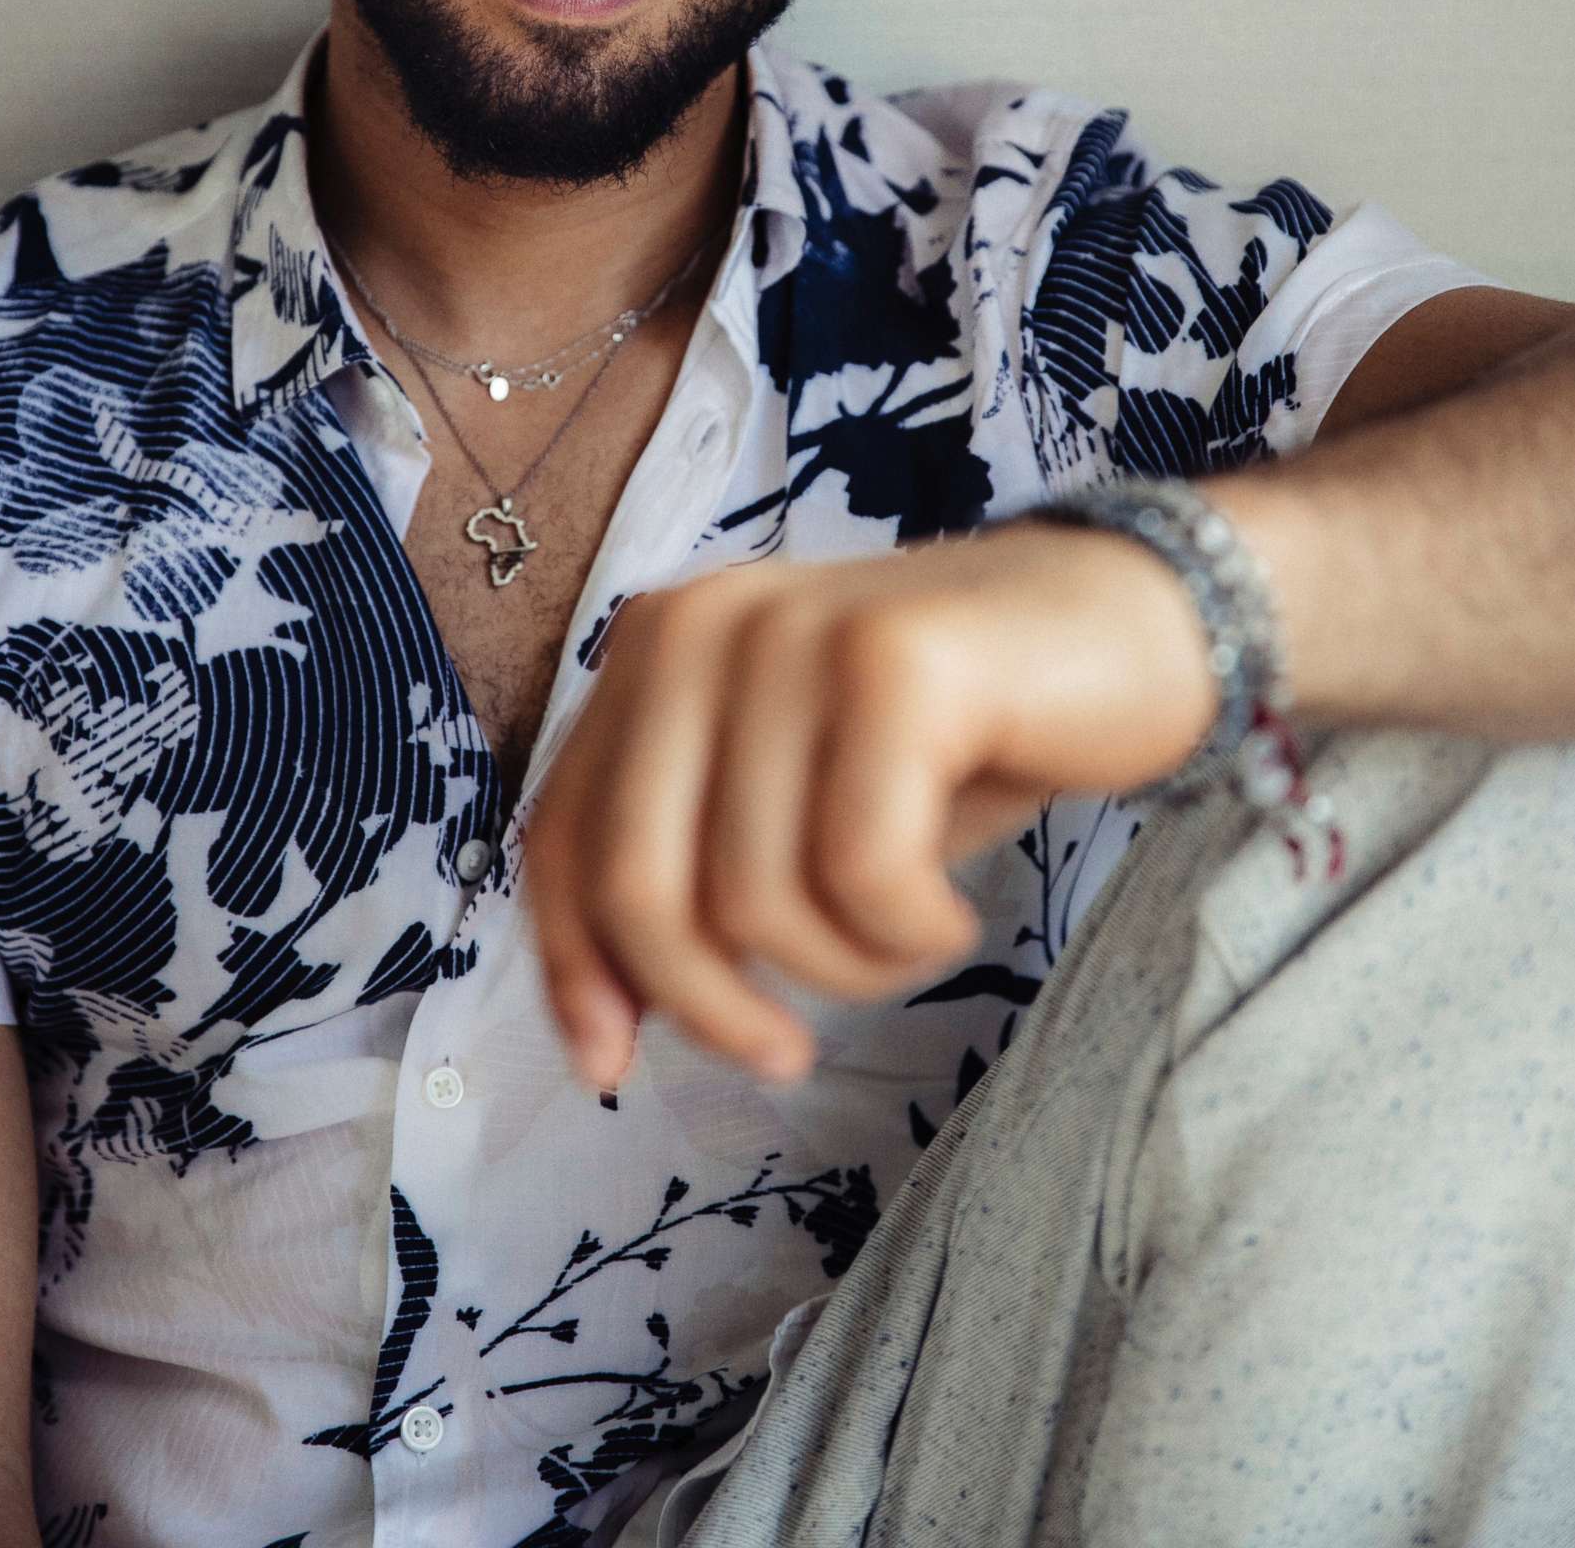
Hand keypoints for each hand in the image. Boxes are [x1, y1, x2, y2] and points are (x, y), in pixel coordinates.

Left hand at [522, 516, 1216, 1090]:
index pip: (559, 833)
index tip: (612, 1066)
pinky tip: (954, 906)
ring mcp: (797, 632)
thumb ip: (691, 866)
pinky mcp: (893, 662)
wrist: (1129, 624)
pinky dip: (912, 931)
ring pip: (759, 900)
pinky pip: (863, 872)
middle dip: (710, 1005)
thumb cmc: (953, 737)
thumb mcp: (794, 799)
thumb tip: (603, 1031)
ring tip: (908, 929)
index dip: (574, 966)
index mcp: (657, 647)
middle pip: (642, 886)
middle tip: (786, 1055)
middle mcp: (705, 623)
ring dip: (846, 965)